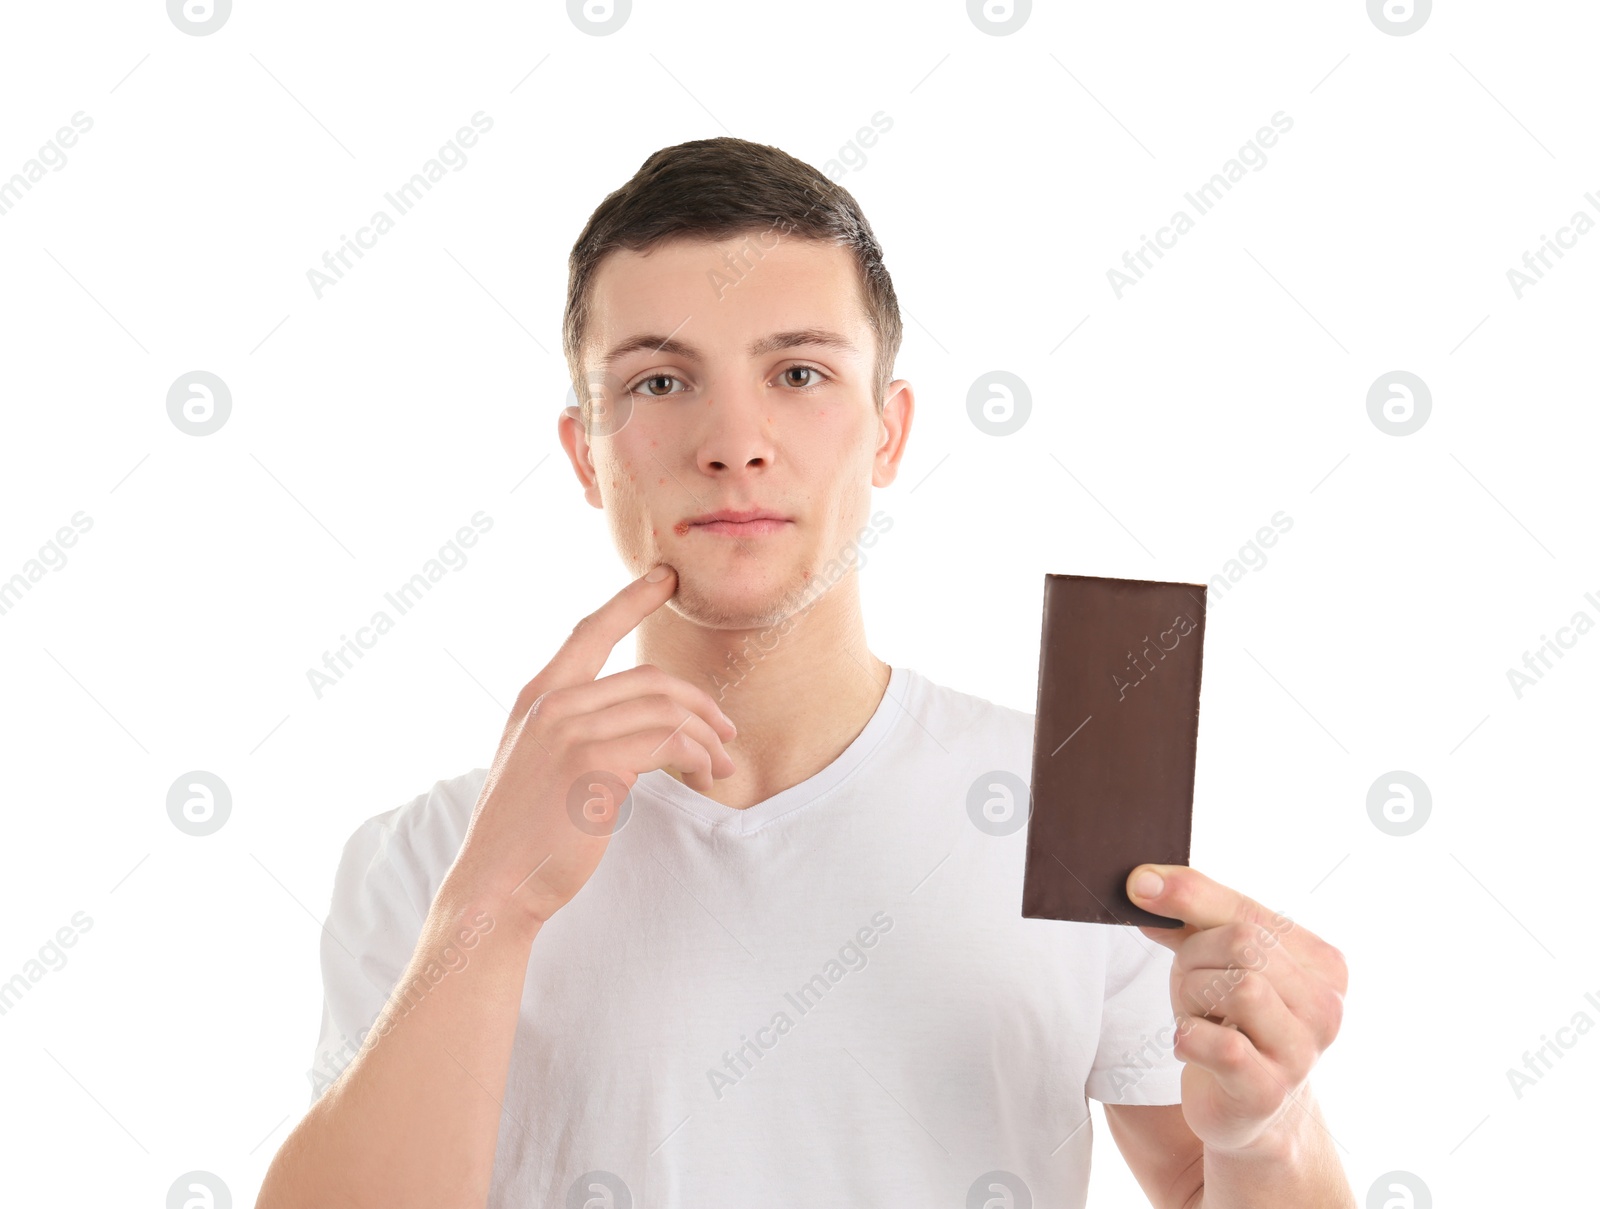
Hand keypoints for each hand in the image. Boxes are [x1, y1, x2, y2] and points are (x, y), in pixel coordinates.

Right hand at [446, 564, 737, 926]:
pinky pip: (668, 742)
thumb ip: (573, 731)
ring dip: (706, 738)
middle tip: (726, 732)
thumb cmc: (525, 835)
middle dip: (699, 703)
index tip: (666, 577)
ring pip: (666, 711)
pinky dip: (698, 756)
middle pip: (650, 679)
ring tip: (720, 766)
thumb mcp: (536, 764)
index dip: (630, 600)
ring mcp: (570, 731)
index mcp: (535, 698)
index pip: (589, 632)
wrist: (496, 884)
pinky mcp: (593, 763)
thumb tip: (636, 726)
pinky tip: (705, 776)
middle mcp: (551, 704)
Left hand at [1125, 864, 1347, 1155]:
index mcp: (1323, 965)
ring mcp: (1303, 1053)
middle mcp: (1326, 1007)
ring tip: (1197, 1017)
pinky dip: (1190, 1037)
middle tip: (1192, 988)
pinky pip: (1223, 1046)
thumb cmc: (1229, 1021)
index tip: (1140, 884)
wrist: (1243, 1108)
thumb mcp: (1213, 958)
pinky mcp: (1269, 1092)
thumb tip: (1145, 883)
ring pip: (1239, 987)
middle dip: (1195, 958)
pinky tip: (1189, 1044)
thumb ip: (1189, 913)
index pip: (1248, 910)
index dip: (1188, 895)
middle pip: (1244, 944)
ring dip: (1194, 997)